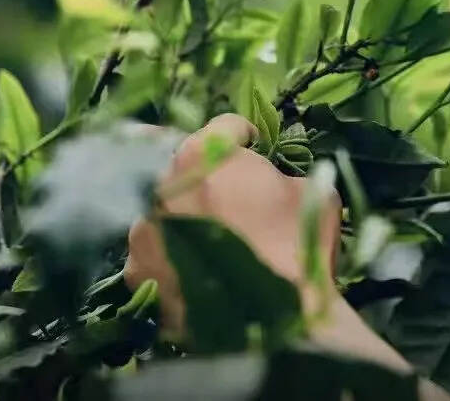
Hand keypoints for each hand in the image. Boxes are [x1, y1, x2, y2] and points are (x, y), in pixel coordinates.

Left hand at [124, 114, 411, 376]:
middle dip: (205, 173)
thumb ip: (281, 174)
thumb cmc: (298, 246)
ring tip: (208, 236)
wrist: (279, 323)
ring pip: (163, 207)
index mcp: (205, 152)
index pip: (224, 127)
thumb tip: (270, 180)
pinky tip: (196, 268)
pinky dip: (172, 253)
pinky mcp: (137, 271)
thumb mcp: (312, 191)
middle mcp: (162, 183)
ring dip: (183, 213)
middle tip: (229, 194)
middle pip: (183, 164)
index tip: (254, 148)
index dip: (244, 137)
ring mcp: (143, 229)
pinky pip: (154, 250)